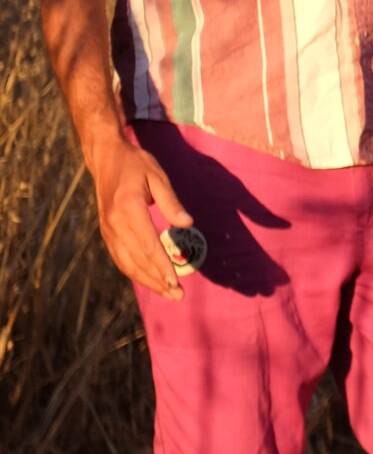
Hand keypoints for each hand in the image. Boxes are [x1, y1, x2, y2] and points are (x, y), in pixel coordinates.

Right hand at [93, 139, 194, 301]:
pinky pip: (120, 258)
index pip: (148, 245)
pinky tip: (149, 280)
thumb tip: (187, 224)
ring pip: (127, 264)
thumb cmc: (136, 164)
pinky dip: (135, 272)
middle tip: (178, 295)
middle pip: (138, 260)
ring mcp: (107, 230)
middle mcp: (115, 224)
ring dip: (147, 281)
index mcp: (129, 209)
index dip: (162, 266)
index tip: (176, 282)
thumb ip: (171, 202)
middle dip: (158, 280)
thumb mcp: (157, 176)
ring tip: (167, 293)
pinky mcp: (106, 233)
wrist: (105, 158)